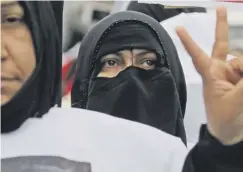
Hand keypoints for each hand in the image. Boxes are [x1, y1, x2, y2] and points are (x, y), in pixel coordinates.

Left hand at [176, 7, 242, 144]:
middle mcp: (221, 70)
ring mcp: (233, 74)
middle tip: (219, 7)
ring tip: (241, 89)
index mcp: (211, 75)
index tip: (179, 28)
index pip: (198, 55)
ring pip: (242, 59)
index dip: (189, 42)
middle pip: (221, 45)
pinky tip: (242, 85)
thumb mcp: (236, 101)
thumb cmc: (225, 120)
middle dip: (221, 26)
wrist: (230, 134)